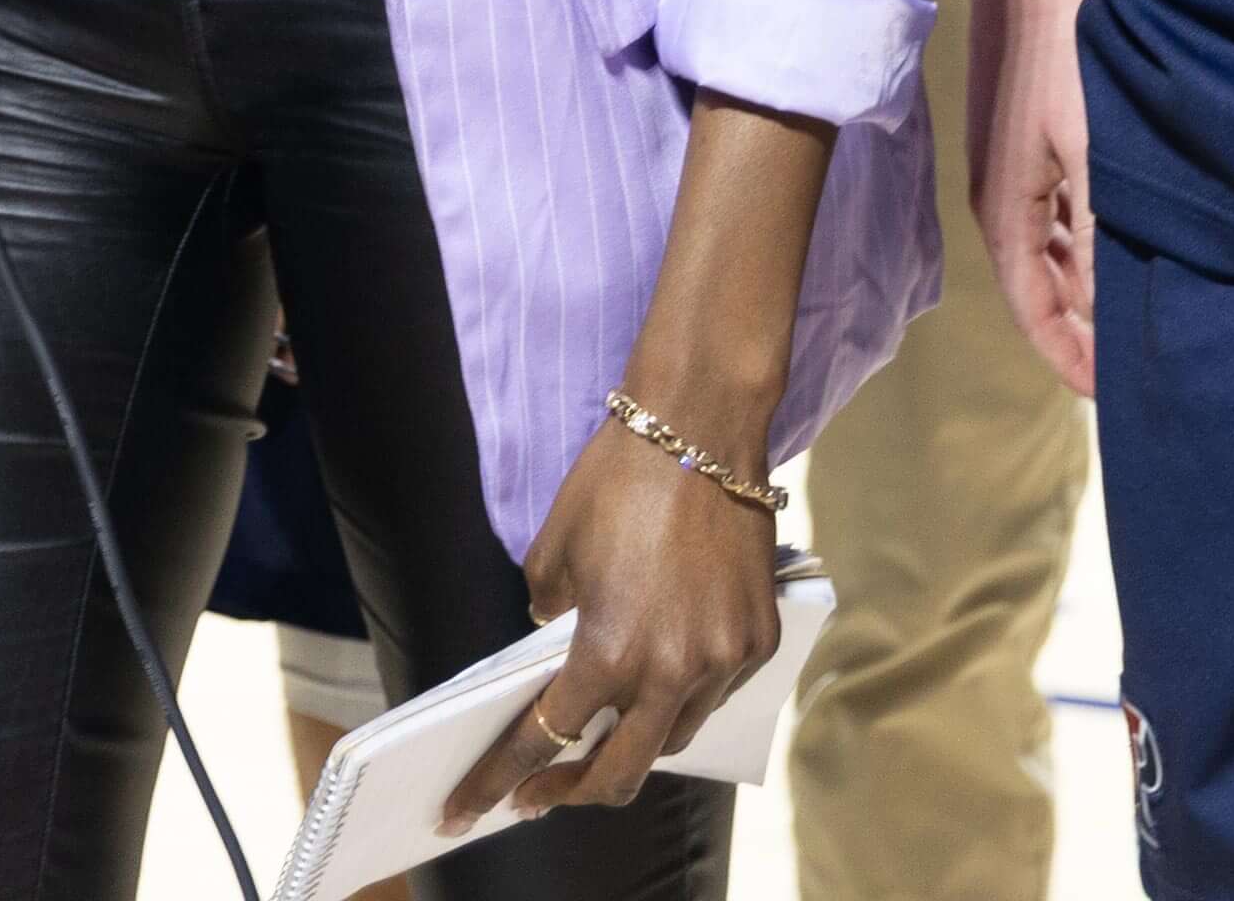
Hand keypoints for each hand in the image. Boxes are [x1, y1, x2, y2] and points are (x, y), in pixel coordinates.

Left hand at [440, 424, 778, 836]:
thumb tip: (554, 639)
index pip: (546, 737)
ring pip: (673, 737)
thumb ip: (546, 608)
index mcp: (609, 651)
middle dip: (574, 792)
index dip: (502, 776)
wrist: (699, 426)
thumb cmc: (617, 478)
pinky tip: (663, 681)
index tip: (474, 807)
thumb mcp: (553, 546)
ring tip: (604, 738)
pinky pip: (716, 693)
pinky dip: (684, 697)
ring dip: (634, 743)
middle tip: (543, 794)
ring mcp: (723, 661)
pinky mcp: (759, 639)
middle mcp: (670, 671)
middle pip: (621, 772)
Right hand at [971, 0, 1095, 393]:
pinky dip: (1081, 245)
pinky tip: (1116, 243)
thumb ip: (1096, 237)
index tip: (1112, 396)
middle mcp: (999, 200)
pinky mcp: (1025, 145)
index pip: (1033, 312)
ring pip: (1046, 252)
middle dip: (1077, 331)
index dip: (1069, 359)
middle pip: (1036, 288)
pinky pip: (1052, 217)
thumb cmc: (1061, 65)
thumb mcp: (1089, 155)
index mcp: (1004, 213)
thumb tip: (1098, 312)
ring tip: (1132, 313)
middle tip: (1129, 363)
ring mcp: (1009, 171)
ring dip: (1080, 287)